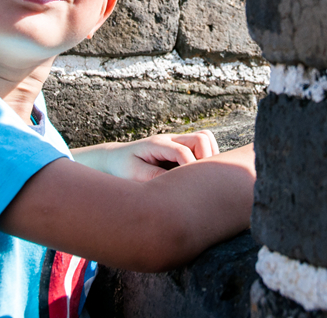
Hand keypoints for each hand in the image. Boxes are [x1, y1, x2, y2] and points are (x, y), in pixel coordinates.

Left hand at [74, 131, 219, 181]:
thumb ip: (154, 177)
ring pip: (206, 139)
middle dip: (206, 159)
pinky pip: (204, 146)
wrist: (116, 159)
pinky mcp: (181, 148)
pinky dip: (206, 159)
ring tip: (202, 178)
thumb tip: (176, 185)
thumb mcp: (133, 174)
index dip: (190, 169)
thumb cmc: (122, 167)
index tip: (190, 189)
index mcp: (157, 144)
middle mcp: (170, 139)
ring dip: (210, 156)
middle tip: (200, 182)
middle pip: (201, 138)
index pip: (183, 151)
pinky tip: (198, 177)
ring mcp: (177, 141)